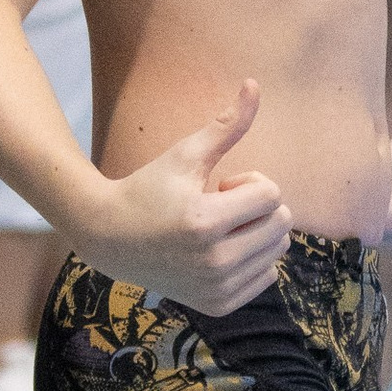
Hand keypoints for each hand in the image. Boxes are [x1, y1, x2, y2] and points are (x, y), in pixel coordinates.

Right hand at [85, 83, 291, 312]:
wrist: (110, 239)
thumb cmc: (149, 188)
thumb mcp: (185, 155)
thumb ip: (225, 125)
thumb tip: (255, 84)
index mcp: (205, 223)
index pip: (272, 195)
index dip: (250, 183)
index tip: (219, 186)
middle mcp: (214, 263)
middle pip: (282, 224)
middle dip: (257, 207)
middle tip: (218, 207)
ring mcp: (217, 289)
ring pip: (278, 250)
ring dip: (257, 232)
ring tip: (218, 229)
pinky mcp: (218, 306)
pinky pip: (268, 276)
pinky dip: (253, 259)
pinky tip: (221, 251)